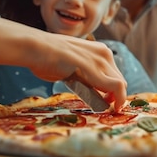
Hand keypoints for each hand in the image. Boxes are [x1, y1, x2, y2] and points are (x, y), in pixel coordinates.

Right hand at [0, 19, 127, 109]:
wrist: (36, 48)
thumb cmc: (47, 58)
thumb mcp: (73, 69)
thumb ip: (86, 79)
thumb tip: (95, 95)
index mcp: (99, 51)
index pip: (115, 74)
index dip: (114, 90)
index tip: (108, 101)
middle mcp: (104, 54)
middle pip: (120, 80)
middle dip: (116, 96)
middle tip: (107, 107)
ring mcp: (100, 61)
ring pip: (120, 85)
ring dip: (117, 99)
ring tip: (108, 109)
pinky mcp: (95, 70)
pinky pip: (116, 87)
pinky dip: (118, 99)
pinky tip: (113, 108)